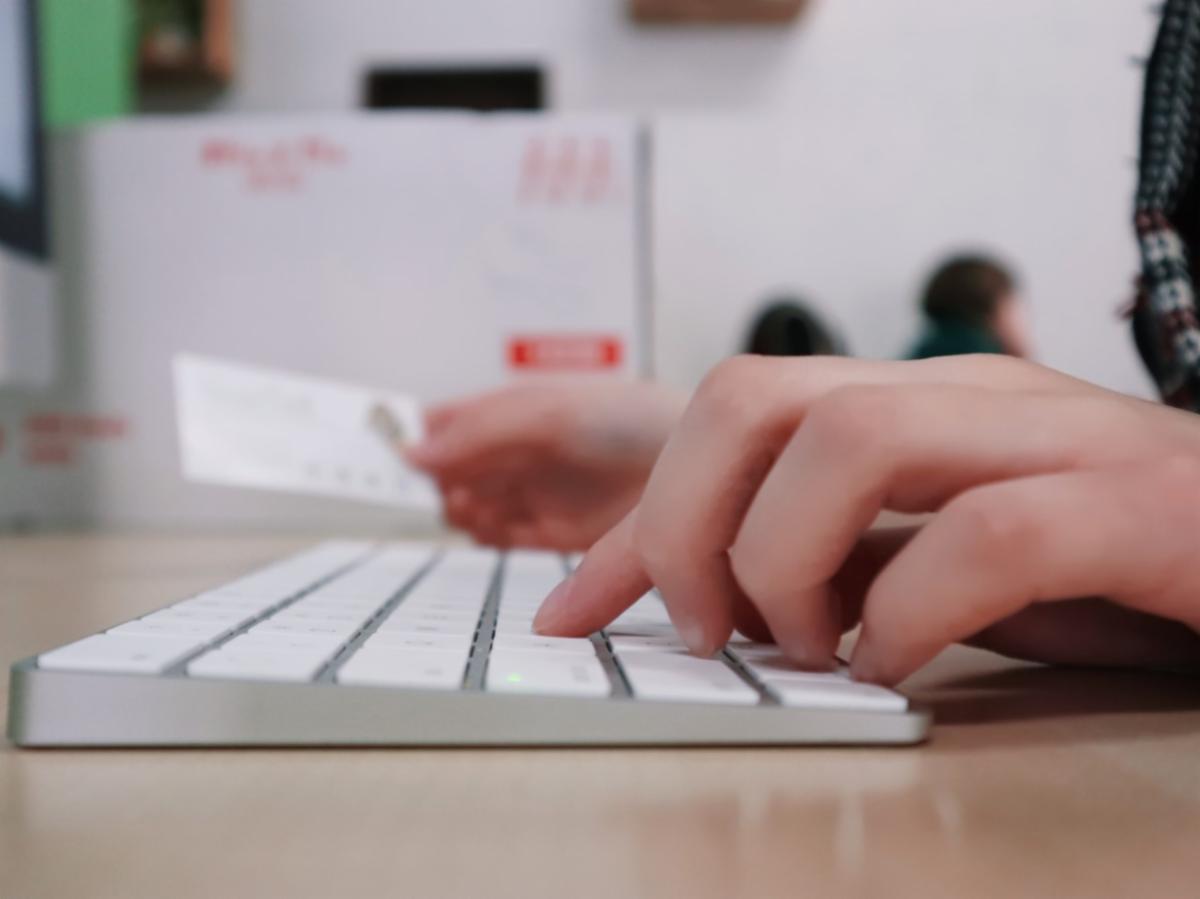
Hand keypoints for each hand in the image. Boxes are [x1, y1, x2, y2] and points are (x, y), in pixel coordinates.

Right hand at [408, 379, 685, 550]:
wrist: (702, 465)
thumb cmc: (634, 421)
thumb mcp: (551, 412)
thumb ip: (482, 431)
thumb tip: (412, 451)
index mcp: (513, 410)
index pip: (448, 421)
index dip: (415, 433)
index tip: (382, 449)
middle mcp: (518, 453)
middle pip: (451, 469)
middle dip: (434, 478)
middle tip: (422, 485)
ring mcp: (533, 494)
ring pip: (468, 506)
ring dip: (459, 507)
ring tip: (471, 502)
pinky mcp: (552, 536)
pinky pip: (498, 538)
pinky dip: (484, 535)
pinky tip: (486, 527)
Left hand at [533, 354, 1199, 684]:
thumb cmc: (1102, 559)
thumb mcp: (927, 560)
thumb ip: (826, 560)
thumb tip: (700, 596)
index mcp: (905, 404)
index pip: (724, 421)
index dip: (631, 521)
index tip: (571, 608)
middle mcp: (963, 396)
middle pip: (751, 397)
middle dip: (683, 523)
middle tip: (705, 629)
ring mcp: (1051, 437)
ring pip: (850, 440)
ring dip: (786, 563)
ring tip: (810, 648)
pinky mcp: (1137, 506)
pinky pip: (987, 534)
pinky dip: (911, 613)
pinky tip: (901, 662)